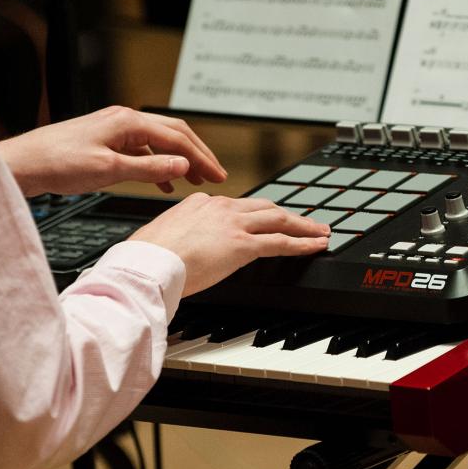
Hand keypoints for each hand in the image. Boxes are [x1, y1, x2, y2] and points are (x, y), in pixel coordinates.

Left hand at [0, 106, 226, 195]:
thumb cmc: (57, 163)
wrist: (23, 164)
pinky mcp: (104, 140)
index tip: (218, 175)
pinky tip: (162, 180)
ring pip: (157, 141)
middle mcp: (123, 119)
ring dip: (178, 160)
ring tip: (193, 180)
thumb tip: (183, 165)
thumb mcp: (109, 170)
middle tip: (214, 176)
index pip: (178, 138)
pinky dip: (157, 164)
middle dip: (196, 155)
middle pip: (172, 134)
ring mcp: (113, 128)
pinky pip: (140, 149)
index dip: (202, 158)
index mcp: (128, 121)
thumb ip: (149, 167)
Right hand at [130, 193, 330, 296]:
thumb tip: (182, 247)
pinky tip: (316, 246)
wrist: (147, 265)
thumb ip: (181, 237)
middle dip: (287, 215)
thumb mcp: (163, 237)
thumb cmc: (147, 258)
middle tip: (305, 221)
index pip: (236, 206)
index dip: (256, 215)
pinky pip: (281, 242)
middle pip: (263, 207)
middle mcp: (219, 207)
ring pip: (278, 220)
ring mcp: (233, 224)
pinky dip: (303, 243)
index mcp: (199, 203)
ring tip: (319, 232)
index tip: (266, 221)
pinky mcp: (242, 245)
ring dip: (302, 226)